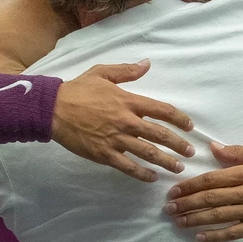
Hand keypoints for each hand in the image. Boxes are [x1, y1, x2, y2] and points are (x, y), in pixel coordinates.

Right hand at [51, 60, 196, 182]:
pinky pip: (128, 167)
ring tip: (179, 168)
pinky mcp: (104, 154)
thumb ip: (127, 70)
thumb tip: (147, 64)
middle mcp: (127, 121)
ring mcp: (116, 140)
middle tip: (190, 152)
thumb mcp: (103, 73)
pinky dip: (142, 174)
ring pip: (148, 153)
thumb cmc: (78, 89)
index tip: (190, 126)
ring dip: (167, 161)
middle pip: (161, 135)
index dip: (180, 119)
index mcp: (129, 101)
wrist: (52, 109)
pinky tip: (152, 177)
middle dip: (179, 145)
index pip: (163, 110)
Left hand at [164, 143, 242, 241]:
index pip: (213, 179)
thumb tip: (213, 147)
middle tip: (169, 208)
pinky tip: (200, 237)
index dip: (191, 185)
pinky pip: (233, 232)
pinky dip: (215, 235)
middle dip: (186, 203)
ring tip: (178, 222)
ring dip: (195, 219)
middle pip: (211, 198)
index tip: (174, 190)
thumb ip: (239, 152)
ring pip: (218, 216)